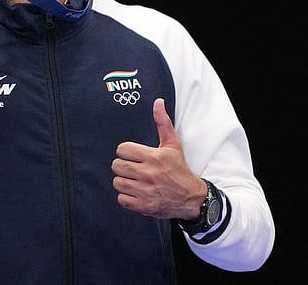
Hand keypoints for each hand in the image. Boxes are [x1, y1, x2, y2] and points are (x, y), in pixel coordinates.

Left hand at [111, 98, 205, 219]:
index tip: (134, 157)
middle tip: (133, 169)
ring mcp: (146, 190)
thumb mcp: (172, 145)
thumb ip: (162, 123)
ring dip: (124, 182)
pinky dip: (127, 197)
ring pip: (117, 182)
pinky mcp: (144, 206)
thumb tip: (157, 102)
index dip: (126, 153)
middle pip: (116, 166)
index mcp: (154, 157)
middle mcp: (149, 173)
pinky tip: (137, 193)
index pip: (122, 150)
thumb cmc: (179, 169)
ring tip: (135, 181)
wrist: (191, 197)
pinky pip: (121, 199)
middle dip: (123, 167)